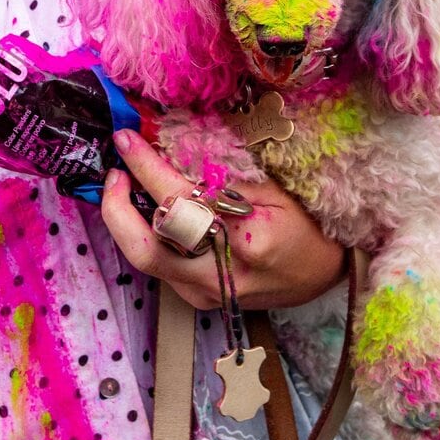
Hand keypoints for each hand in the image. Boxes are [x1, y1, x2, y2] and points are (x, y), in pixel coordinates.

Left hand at [102, 127, 345, 311]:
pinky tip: (146, 212)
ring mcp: (207, 295)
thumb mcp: (276, 189)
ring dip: (124, 223)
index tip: (126, 138)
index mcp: (246, 241)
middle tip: (113, 172)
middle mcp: (221, 276)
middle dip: (116, 208)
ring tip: (122, 187)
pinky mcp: (201, 301)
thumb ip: (225, 174)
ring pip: (147, 262)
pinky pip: (161, 269)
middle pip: (146, 248)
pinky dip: (147, 237)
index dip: (146, 166)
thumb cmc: (307, 224)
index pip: (179, 200)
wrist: (326, 274)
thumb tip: (173, 146)